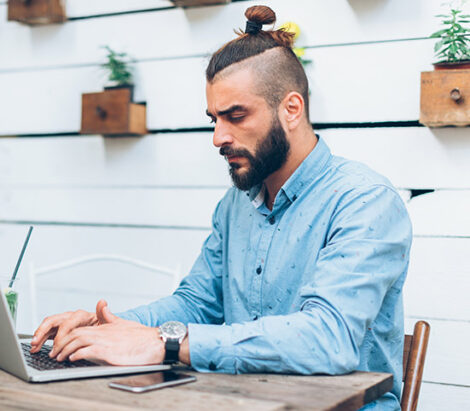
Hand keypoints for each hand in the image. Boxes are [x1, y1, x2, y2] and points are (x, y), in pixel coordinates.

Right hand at [30, 302, 100, 353]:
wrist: (105, 335)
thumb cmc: (106, 330)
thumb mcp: (108, 323)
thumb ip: (105, 314)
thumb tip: (103, 302)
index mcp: (82, 315)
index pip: (68, 322)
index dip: (61, 334)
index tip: (57, 346)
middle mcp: (72, 318)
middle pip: (54, 320)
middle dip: (43, 331)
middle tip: (36, 342)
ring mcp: (65, 324)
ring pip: (48, 326)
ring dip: (39, 336)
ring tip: (33, 347)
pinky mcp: (61, 331)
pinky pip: (48, 334)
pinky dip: (41, 340)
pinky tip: (36, 348)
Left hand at [48, 300, 164, 365]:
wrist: (156, 342)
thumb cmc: (142, 336)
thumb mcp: (123, 322)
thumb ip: (110, 316)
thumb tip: (102, 305)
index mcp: (106, 327)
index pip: (80, 328)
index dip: (67, 336)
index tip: (59, 344)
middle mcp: (104, 332)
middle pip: (76, 333)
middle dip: (62, 343)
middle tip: (54, 352)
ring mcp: (107, 342)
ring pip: (79, 341)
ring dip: (66, 349)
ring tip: (59, 357)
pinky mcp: (110, 352)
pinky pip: (89, 351)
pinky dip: (78, 354)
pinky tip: (73, 358)